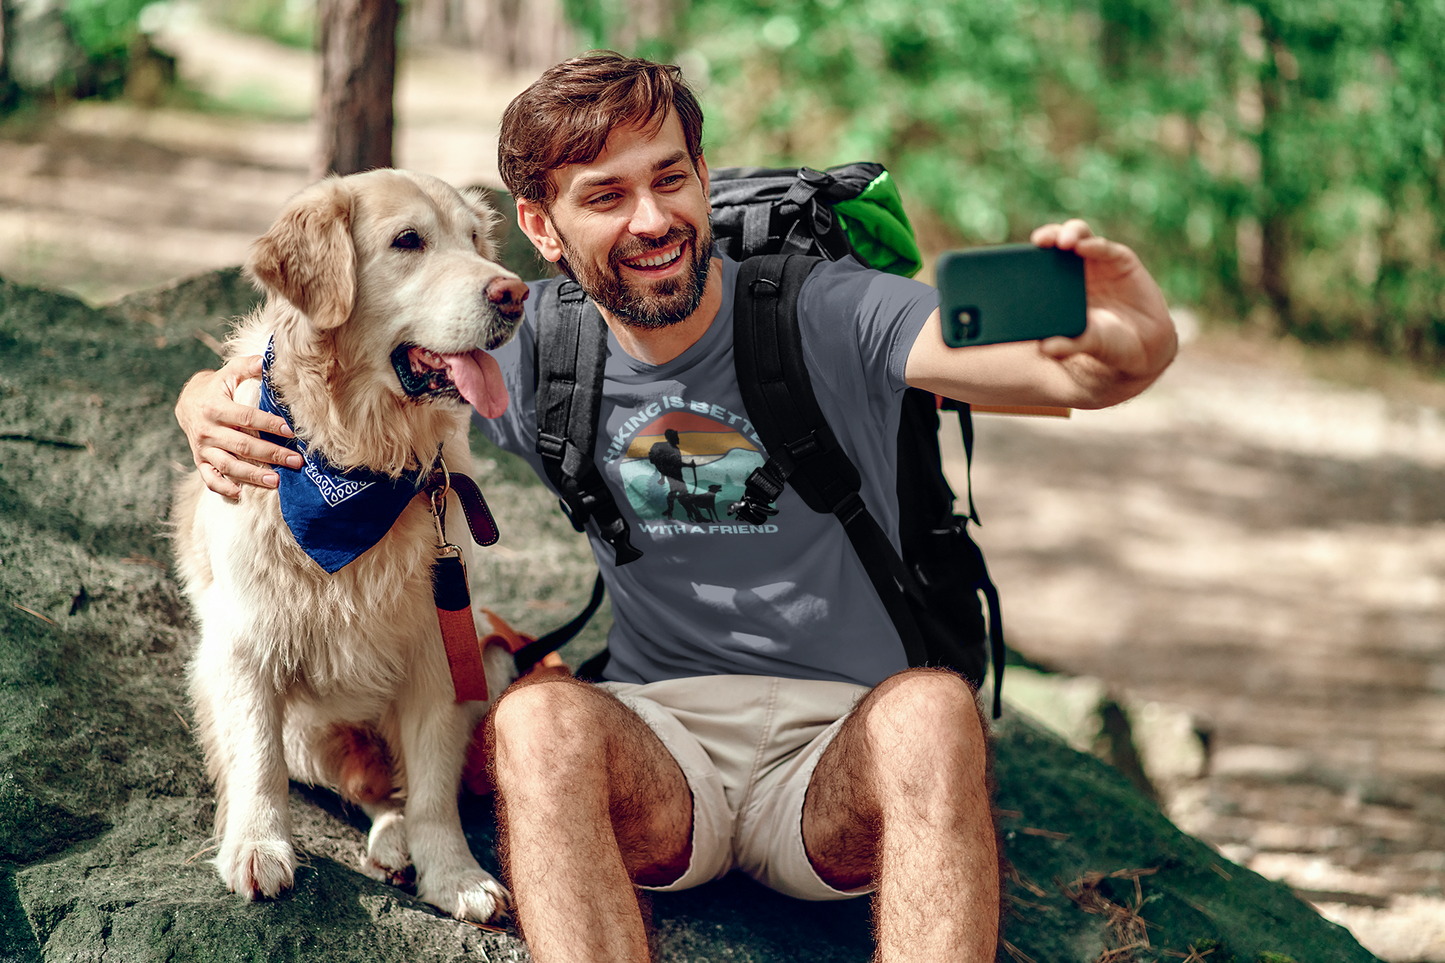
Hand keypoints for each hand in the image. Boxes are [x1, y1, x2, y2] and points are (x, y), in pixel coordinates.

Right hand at [175, 356, 302, 497]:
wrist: (187, 402)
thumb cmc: (218, 386)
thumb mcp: (230, 372)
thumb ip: (249, 366)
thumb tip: (270, 360)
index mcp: (214, 407)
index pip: (246, 418)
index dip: (269, 424)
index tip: (291, 431)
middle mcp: (207, 430)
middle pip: (242, 445)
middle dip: (271, 454)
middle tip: (296, 462)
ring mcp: (202, 448)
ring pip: (228, 466)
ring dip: (253, 475)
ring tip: (277, 482)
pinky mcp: (200, 461)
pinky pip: (209, 479)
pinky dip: (224, 488)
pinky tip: (241, 494)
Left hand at [1030, 219, 1177, 406]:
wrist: (1145, 346)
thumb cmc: (1108, 344)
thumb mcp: (1086, 344)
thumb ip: (1066, 346)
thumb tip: (1044, 349)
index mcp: (1058, 287)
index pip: (1038, 262)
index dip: (1028, 255)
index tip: (1016, 257)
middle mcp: (1075, 270)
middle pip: (1056, 242)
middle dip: (1047, 235)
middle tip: (1040, 241)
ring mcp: (1097, 262)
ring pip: (1079, 236)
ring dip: (1069, 233)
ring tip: (1063, 243)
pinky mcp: (1120, 260)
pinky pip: (1105, 248)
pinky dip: (1094, 245)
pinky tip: (1085, 247)